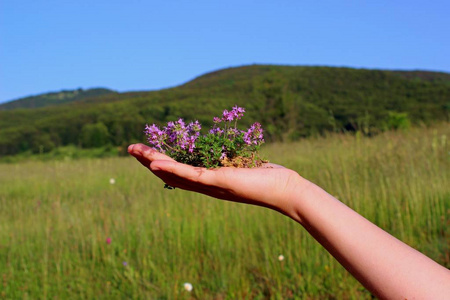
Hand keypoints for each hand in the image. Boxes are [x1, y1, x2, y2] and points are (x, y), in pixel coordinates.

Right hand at [128, 143, 307, 216]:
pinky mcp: (218, 181)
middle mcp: (204, 186)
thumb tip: (222, 149)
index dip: (159, 162)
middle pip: (169, 174)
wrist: (284, 190)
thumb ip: (227, 160)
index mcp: (207, 182)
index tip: (146, 151)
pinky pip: (190, 175)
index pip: (176, 173)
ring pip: (174, 174)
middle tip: (130, 148)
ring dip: (152, 162)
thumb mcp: (240, 165)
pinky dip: (171, 168)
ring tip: (134, 151)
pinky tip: (155, 162)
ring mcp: (209, 185)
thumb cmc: (265, 177)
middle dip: (148, 161)